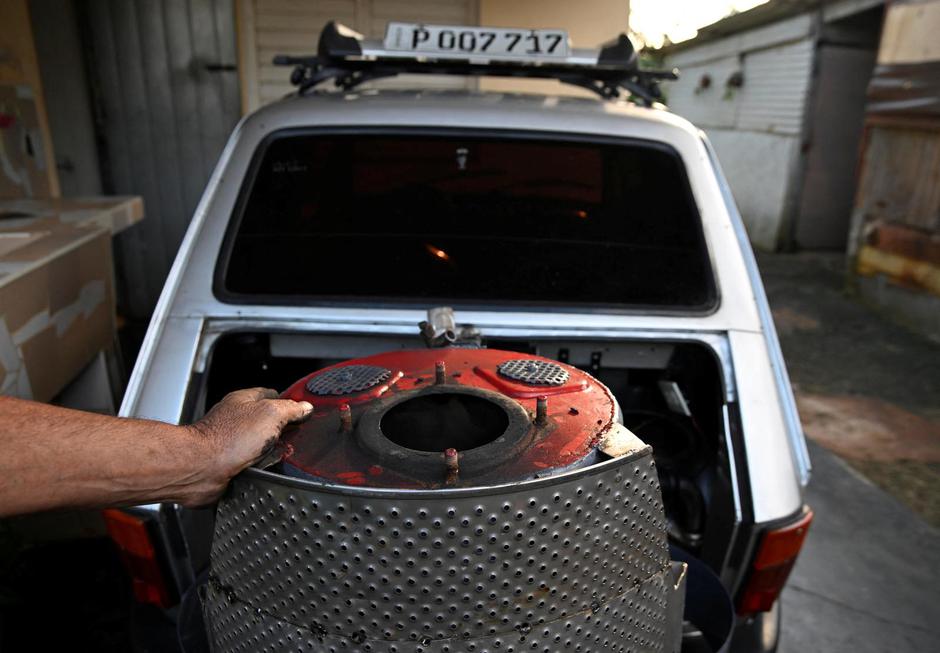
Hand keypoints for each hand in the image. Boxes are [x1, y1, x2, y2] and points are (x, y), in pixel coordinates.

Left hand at [179, 388, 312, 505]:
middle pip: (270, 423)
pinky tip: (263, 468)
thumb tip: (305, 407)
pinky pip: (255, 465)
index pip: (273, 395)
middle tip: (289, 438)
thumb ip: (291, 409)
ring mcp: (233, 442)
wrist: (201, 469)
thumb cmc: (226, 439)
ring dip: (272, 453)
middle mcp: (236, 420)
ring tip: (274, 455)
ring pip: (264, 446)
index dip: (290, 403)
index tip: (303, 411)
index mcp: (244, 401)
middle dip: (282, 433)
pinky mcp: (231, 464)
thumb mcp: (270, 414)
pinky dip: (261, 468)